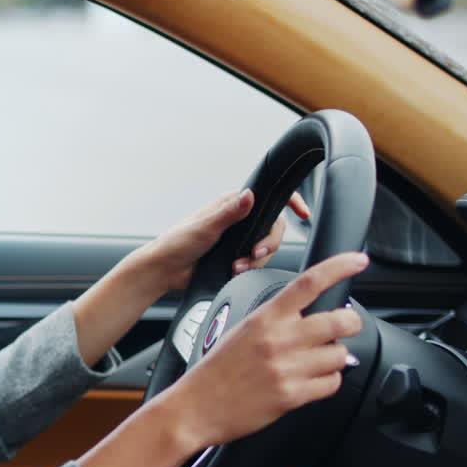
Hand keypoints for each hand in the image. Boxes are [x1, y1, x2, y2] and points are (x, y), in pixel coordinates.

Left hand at [144, 189, 310, 293]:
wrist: (164, 271)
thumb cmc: (176, 243)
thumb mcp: (204, 227)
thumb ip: (228, 213)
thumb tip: (250, 195)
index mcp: (231, 204)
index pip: (268, 196)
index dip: (290, 202)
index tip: (303, 213)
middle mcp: (238, 219)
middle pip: (274, 227)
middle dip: (269, 243)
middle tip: (254, 254)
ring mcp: (239, 239)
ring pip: (266, 247)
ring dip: (256, 260)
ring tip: (236, 267)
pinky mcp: (236, 256)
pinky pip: (255, 262)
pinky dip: (250, 268)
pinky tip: (235, 271)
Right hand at [164, 251, 368, 449]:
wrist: (195, 406)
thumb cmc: (216, 370)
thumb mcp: (240, 331)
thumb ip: (275, 321)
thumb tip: (311, 317)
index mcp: (265, 318)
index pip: (309, 283)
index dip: (339, 267)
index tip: (357, 260)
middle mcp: (279, 340)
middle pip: (340, 320)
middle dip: (351, 323)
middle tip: (345, 326)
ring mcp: (288, 368)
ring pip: (341, 355)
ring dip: (334, 358)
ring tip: (314, 362)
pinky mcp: (293, 396)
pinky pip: (332, 383)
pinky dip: (326, 382)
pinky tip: (308, 382)